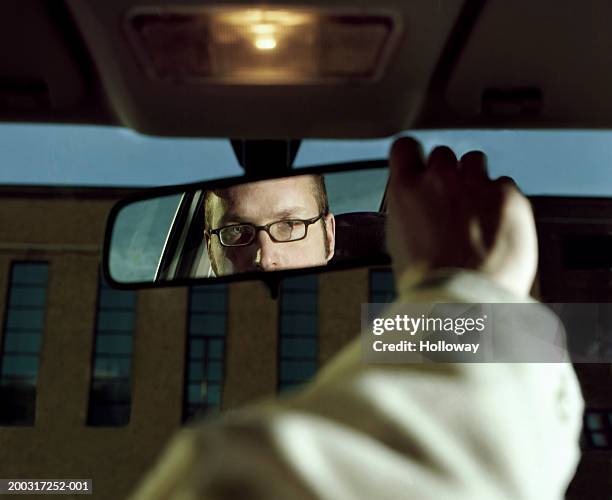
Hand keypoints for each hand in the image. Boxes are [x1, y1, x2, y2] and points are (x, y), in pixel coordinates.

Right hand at [386, 137, 537, 296]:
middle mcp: (440, 180)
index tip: (417, 166)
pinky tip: (496, 226)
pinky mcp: (509, 197)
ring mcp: (476, 185)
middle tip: (450, 202)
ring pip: (475, 162)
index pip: (405, 146)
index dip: (412, 156)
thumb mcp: (398, 242)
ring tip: (475, 211)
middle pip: (443, 154)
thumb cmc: (429, 281)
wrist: (465, 300)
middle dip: (446, 174)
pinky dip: (501, 201)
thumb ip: (408, 212)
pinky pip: (504, 185)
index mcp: (406, 189)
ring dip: (473, 180)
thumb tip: (414, 208)